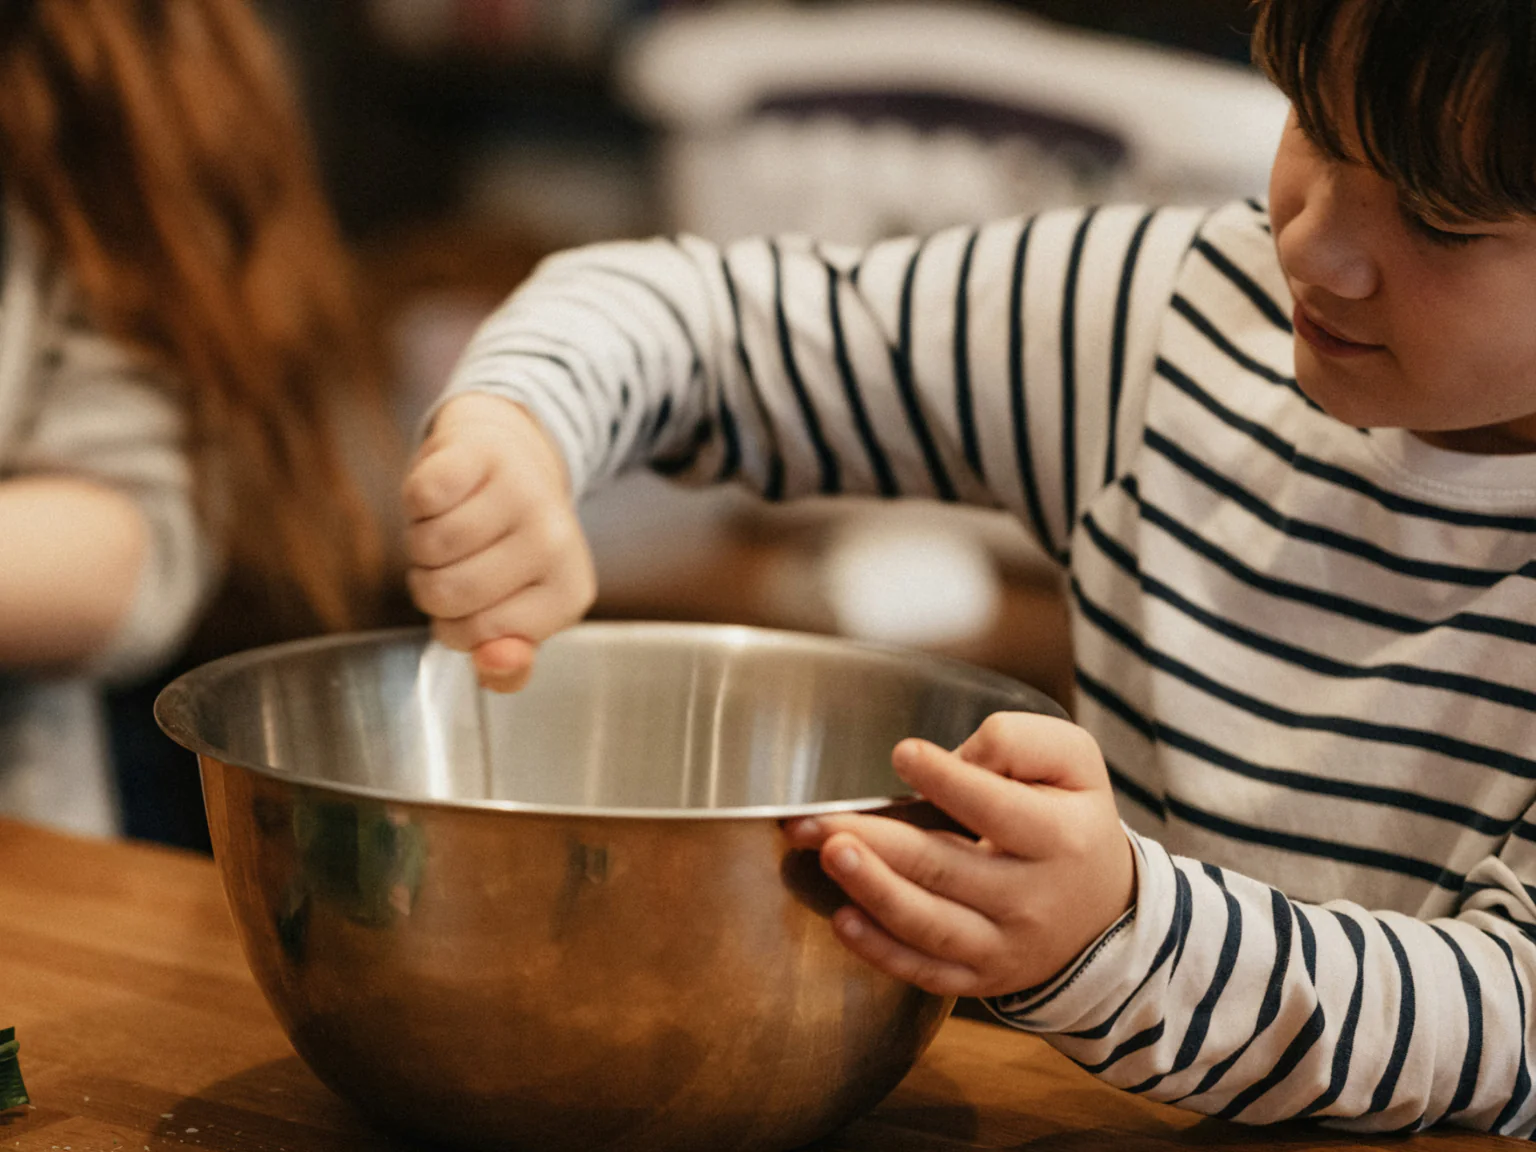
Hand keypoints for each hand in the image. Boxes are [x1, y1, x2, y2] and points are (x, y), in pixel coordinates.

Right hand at [401, 393, 595, 690]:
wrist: (509, 459)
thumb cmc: (507, 549)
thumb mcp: (517, 617)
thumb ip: (507, 665)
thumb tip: (494, 662)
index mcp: (568, 594)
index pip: (475, 636)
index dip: (454, 625)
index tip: (475, 599)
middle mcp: (555, 542)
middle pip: (446, 593)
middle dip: (430, 584)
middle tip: (455, 561)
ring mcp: (524, 492)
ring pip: (428, 546)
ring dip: (420, 543)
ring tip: (450, 526)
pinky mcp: (485, 452)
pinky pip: (420, 497)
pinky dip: (416, 501)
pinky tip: (444, 494)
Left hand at [785, 712, 1134, 997]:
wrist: (1104, 913)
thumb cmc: (1073, 821)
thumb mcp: (1074, 764)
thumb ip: (1020, 743)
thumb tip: (957, 757)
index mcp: (1060, 838)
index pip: (996, 808)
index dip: (948, 780)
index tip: (902, 753)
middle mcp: (1031, 899)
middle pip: (946, 868)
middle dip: (878, 841)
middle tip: (819, 819)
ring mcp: (1003, 947)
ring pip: (929, 925)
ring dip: (873, 890)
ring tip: (829, 855)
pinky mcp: (978, 978)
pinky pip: (925, 972)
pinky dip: (880, 951)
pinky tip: (843, 919)